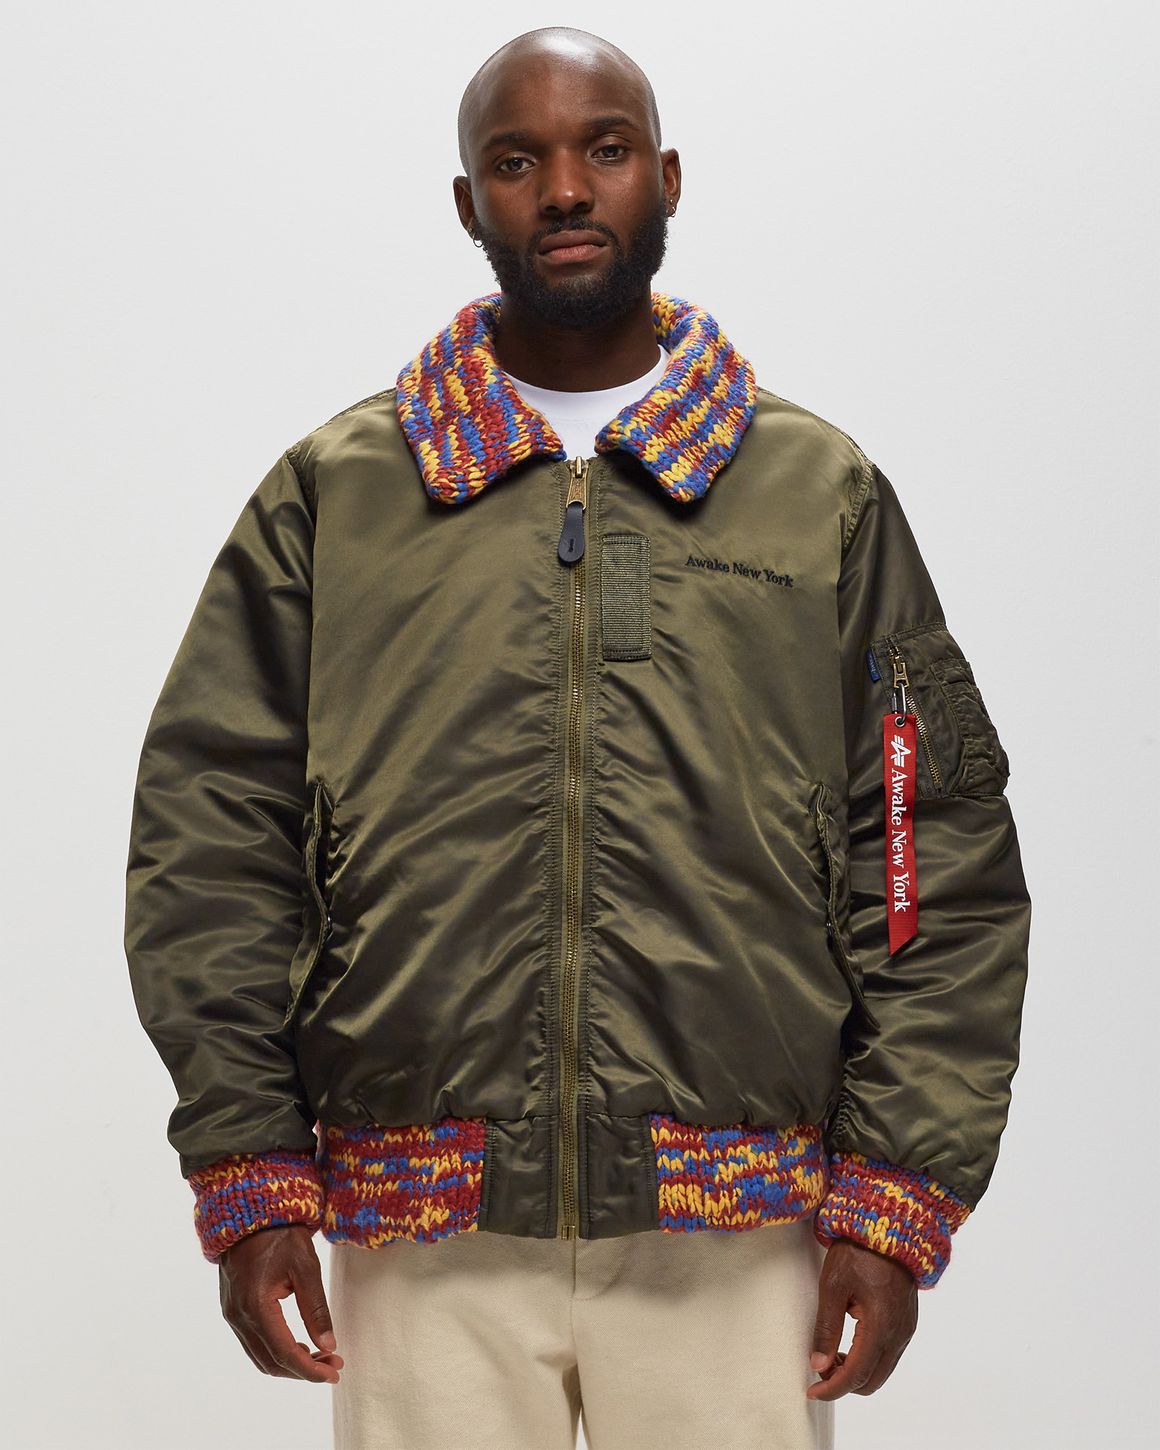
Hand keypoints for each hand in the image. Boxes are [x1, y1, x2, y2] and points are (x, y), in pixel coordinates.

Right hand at [218, 1224, 343, 1382]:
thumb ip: (316, 1308)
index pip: (284, 1353)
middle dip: (303, 1369)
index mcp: (256, 1307)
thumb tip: (329, 1345)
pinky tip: (299, 1345)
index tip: (335, 1372)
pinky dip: (276, 1351)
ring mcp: (232, 1314)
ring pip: (260, 1356)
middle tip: (333, 1365)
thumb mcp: (305, 1266)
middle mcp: (239, 1317)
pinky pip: (254, 1343)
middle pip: (270, 1362)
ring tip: (321, 1357)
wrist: (250, 1212)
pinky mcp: (233, 1309)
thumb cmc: (280, 1234)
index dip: (310, 1369)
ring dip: (290, 1363)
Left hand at [807, 1238, 917, 1399]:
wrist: (889, 1226)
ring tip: (830, 1355)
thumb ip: (827, 1329)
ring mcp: (906, 1329)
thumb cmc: (858, 1251)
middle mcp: (899, 1334)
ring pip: (882, 1371)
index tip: (811, 1391)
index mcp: (880, 1327)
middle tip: (819, 1369)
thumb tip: (818, 1364)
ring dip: (857, 1372)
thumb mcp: (833, 1286)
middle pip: (872, 1381)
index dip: (832, 1388)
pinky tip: (849, 1344)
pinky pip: (889, 1355)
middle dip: (844, 1383)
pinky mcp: (907, 1322)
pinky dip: (868, 1360)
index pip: (856, 1375)